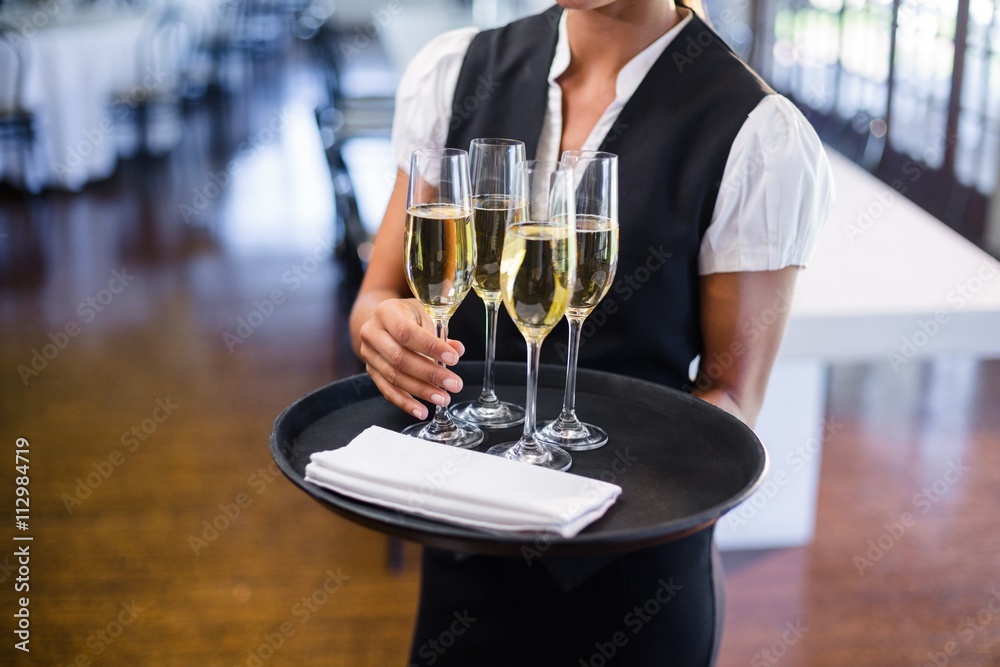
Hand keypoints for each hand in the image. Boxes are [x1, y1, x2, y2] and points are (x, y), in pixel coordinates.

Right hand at [357, 298, 465, 419]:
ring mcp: (368, 354)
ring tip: (443, 399)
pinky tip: (422, 411)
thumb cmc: (408, 315)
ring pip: (394, 377)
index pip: (406, 333)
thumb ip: (440, 332)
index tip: (454, 359)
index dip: (430, 347)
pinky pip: (387, 390)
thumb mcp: (425, 313)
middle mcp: (371, 333)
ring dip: (421, 391)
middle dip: (430, 374)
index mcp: (386, 312)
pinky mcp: (371, 371)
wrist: (384, 320)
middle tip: (454, 384)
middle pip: (399, 359)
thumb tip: (458, 350)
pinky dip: (405, 403)